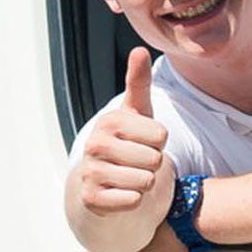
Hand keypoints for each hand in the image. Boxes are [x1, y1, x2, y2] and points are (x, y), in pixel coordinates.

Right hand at [76, 48, 171, 216]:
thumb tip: (139, 50)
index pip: (161, 135)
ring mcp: (91, 172)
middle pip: (155, 159)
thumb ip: (139, 83)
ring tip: (130, 179)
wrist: (102, 188)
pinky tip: (123, 196)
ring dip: (145, 185)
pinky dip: (135, 202)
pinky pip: (132, 201)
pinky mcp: (92, 199)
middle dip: (153, 165)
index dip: (159, 144)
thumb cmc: (127, 147)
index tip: (143, 144)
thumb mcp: (136, 115)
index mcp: (110, 121)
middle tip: (137, 164)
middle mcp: (95, 144)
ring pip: (146, 181)